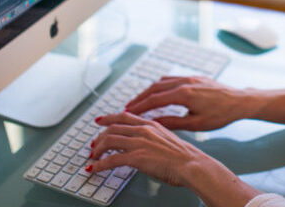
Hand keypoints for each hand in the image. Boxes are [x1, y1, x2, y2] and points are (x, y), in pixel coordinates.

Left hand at [86, 111, 212, 186]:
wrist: (192, 165)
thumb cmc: (185, 157)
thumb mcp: (168, 140)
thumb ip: (154, 138)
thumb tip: (145, 145)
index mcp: (151, 124)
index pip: (124, 116)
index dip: (109, 117)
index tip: (100, 120)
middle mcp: (143, 130)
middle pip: (113, 128)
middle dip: (99, 136)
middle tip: (93, 145)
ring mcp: (139, 143)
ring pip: (109, 141)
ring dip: (97, 150)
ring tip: (93, 158)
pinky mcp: (137, 157)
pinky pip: (111, 159)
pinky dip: (99, 164)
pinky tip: (94, 169)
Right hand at [125, 76, 249, 130]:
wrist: (240, 101)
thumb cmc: (221, 115)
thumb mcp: (196, 124)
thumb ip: (173, 123)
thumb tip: (154, 123)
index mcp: (184, 94)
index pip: (155, 99)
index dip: (139, 106)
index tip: (127, 112)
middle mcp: (185, 82)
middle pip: (154, 88)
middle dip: (139, 98)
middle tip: (127, 108)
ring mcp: (190, 77)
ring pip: (162, 81)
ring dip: (149, 90)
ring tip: (139, 101)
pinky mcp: (194, 77)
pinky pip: (172, 78)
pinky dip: (161, 85)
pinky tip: (157, 92)